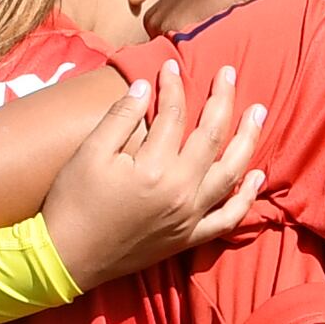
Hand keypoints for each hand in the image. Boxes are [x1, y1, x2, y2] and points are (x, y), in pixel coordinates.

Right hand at [36, 62, 269, 283]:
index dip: (174, 85)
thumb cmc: (73, 202)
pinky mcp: (188, 238)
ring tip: (258, 113)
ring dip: (247, 140)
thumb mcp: (89, 153)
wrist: (66, 259)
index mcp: (154, 168)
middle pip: (212, 137)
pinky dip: (245, 197)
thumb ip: (120, 118)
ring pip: (230, 173)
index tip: (171, 65)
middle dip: (222, 100)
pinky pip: (228, 218)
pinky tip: (255, 176)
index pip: (174, 115)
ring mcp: (189, 217)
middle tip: (230, 73)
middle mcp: (180, 192)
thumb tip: (144, 86)